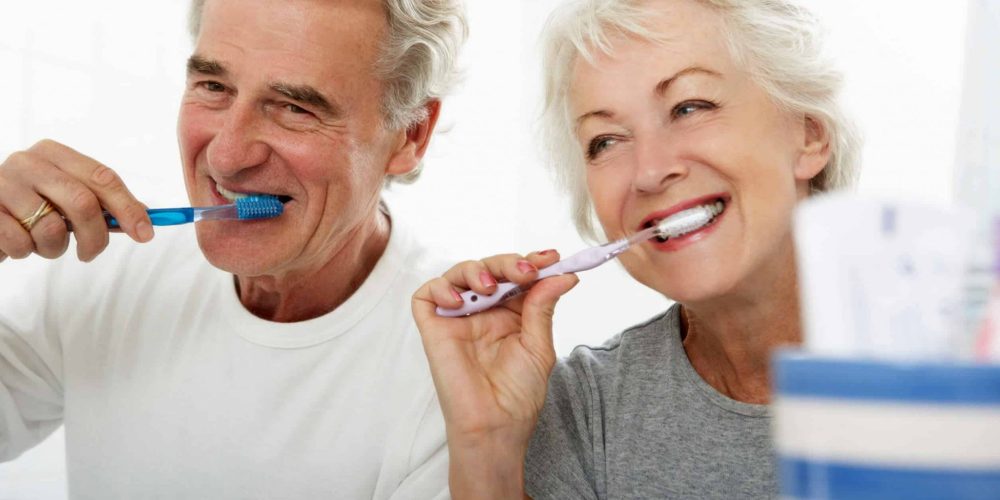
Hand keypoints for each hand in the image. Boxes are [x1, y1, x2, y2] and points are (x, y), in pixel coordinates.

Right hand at [0, 140, 152, 262]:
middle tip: (90, 253)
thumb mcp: (62, 198)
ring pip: (51, 228)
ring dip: (54, 248)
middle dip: (95, 236)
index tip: (145, 233)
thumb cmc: (27, 206)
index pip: (102, 177)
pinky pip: (21, 243)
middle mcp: (27, 162)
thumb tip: (144, 219)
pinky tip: (18, 243)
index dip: (128, 207)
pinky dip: (26, 252)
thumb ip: (100, 204)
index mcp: (53, 153)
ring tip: (42, 243)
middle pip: (83, 202)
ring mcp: (2, 184)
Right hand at [412, 250, 578, 497]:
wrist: (496, 425)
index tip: (551, 258)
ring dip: (476, 270)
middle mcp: (483, 312)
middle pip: (489, 269)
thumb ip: (543, 306)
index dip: (531, 262)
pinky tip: (460, 302)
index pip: (517, 276)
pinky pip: (427, 295)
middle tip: (525, 271)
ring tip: (490, 287)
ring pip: (458, 274)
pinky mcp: (434, 328)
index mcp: (511, 314)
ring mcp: (457, 318)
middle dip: (508, 263)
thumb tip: (563, 274)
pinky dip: (441, 288)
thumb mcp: (539, 345)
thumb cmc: (518, 394)